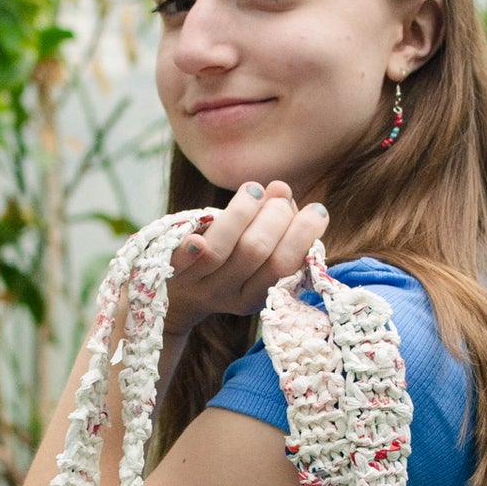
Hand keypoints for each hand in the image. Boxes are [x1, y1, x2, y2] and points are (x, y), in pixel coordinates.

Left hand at [163, 181, 327, 338]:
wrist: (173, 296)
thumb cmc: (223, 265)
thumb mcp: (250, 254)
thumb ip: (272, 224)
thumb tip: (281, 190)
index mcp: (255, 295)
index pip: (285, 266)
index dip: (303, 235)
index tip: (317, 210)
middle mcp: (227, 293)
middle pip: (256, 252)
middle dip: (275, 217)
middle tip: (279, 197)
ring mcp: (197, 282)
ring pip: (222, 249)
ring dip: (241, 212)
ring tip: (254, 190)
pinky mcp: (169, 271)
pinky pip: (180, 259)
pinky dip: (191, 247)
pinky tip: (202, 229)